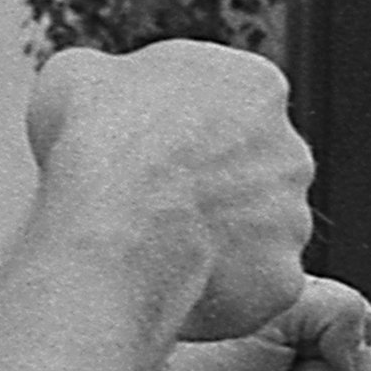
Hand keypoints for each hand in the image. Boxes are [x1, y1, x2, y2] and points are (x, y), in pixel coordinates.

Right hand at [21, 39, 316, 344]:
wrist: (115, 223)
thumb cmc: (100, 144)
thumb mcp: (79, 76)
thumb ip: (109, 77)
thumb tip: (98, 90)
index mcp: (256, 87)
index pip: (230, 108)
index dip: (182, 133)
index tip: (148, 153)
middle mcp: (291, 151)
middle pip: (251, 173)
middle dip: (211, 190)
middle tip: (156, 208)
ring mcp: (292, 219)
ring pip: (257, 235)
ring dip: (219, 243)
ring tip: (160, 253)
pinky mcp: (281, 278)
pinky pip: (251, 290)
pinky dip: (220, 294)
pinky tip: (175, 289)